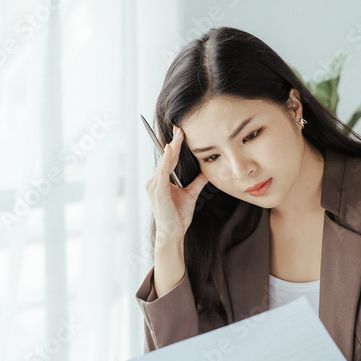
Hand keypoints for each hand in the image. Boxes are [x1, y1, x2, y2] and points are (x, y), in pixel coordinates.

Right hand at [144, 125, 208, 243]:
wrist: (173, 233)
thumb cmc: (178, 216)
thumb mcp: (191, 194)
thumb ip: (197, 182)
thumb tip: (206, 173)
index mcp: (161, 181)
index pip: (169, 160)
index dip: (175, 146)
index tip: (180, 132)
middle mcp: (155, 181)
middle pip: (166, 158)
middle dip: (173, 142)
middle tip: (179, 127)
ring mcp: (154, 186)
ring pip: (165, 162)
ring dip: (172, 148)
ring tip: (178, 135)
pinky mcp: (158, 191)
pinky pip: (162, 172)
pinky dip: (166, 160)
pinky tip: (170, 150)